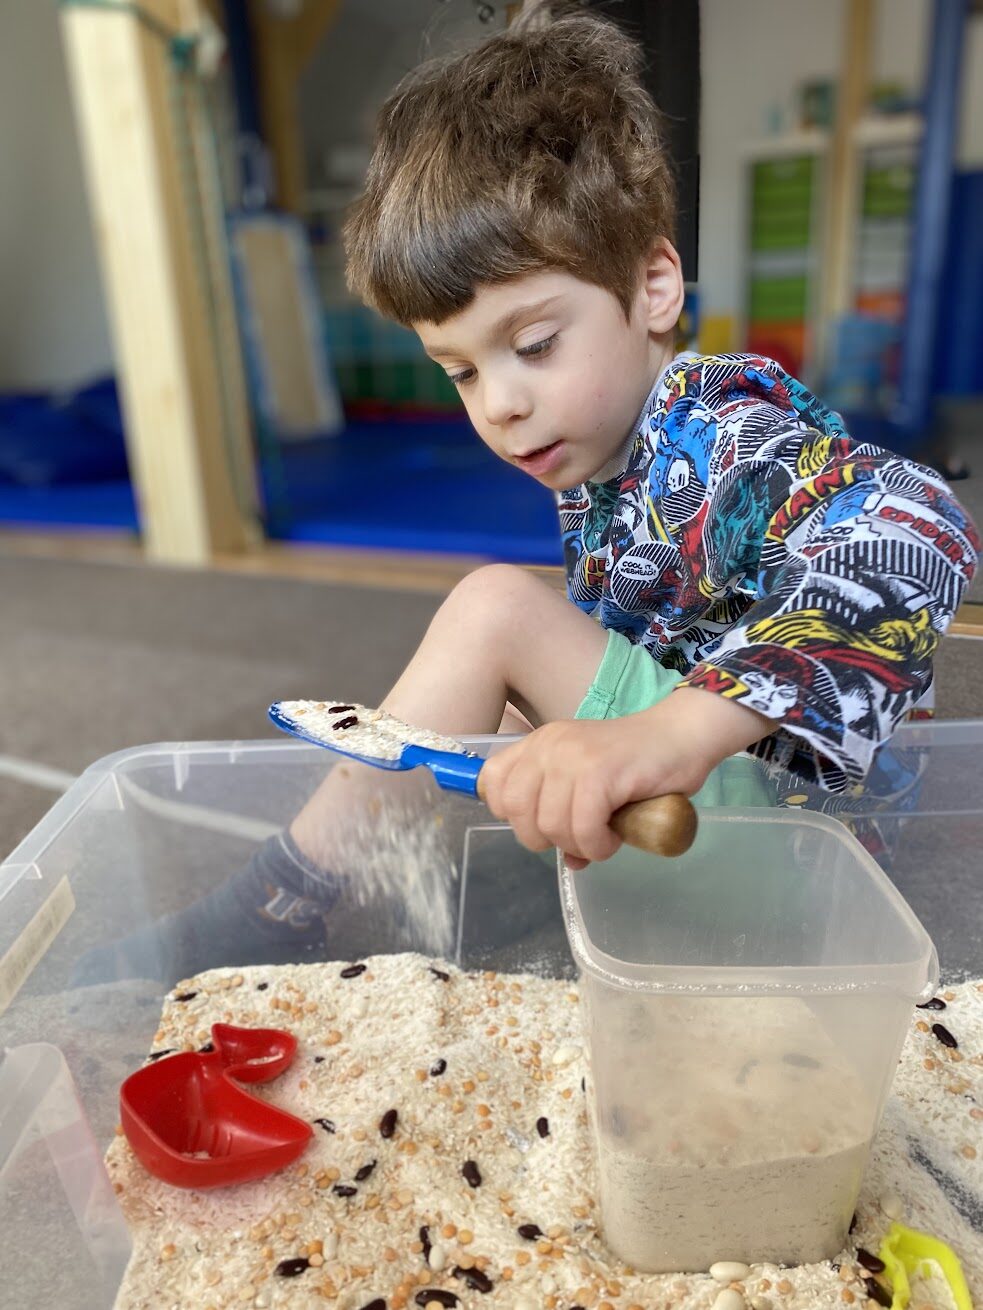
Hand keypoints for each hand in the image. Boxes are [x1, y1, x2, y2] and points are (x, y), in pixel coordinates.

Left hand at [479, 688, 774, 866]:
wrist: (683, 736)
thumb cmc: (638, 764)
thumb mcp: (588, 783)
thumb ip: (564, 813)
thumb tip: (568, 860)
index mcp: (539, 744)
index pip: (492, 783)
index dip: (513, 815)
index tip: (545, 822)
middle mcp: (548, 745)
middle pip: (514, 812)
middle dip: (545, 839)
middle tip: (580, 835)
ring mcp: (571, 756)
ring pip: (548, 826)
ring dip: (579, 844)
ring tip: (604, 835)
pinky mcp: (599, 772)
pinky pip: (582, 828)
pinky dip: (598, 845)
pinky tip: (615, 837)